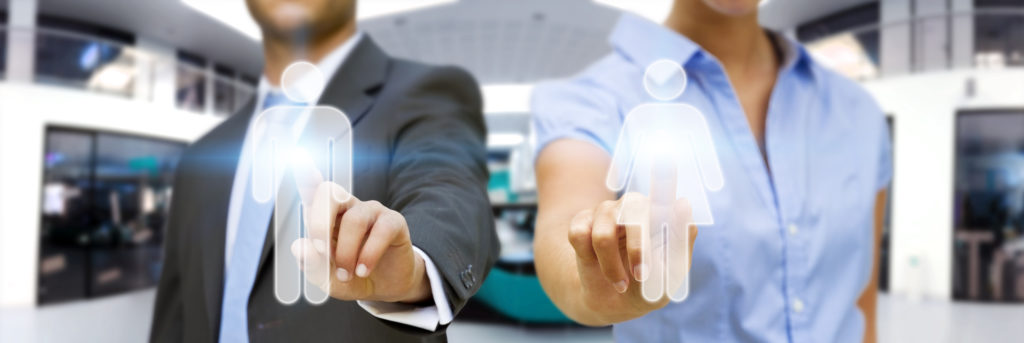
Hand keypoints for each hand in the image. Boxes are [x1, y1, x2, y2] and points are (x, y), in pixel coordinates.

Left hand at [289, 153, 429, 302]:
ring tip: (347, 275)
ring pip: (354, 219)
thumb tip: (299, 246)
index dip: (306, 175)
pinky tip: (364, 270)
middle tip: (320, 251)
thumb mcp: (327, 279)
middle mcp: (347, 207)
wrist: (385, 288)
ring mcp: (371, 211)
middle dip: (320, 223)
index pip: (313, 189)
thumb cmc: (351, 277)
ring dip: (346, 252)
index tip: (298, 159)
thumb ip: (311, 265)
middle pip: (330, 193)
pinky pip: (380, 231)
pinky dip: (369, 254)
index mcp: (325, 216)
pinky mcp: (394, 222)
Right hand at [567, 192, 696, 322]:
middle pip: (633, 211)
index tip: (670, 197)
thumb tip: (683, 203)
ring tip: (621, 284)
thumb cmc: (652, 284)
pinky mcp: (582, 222)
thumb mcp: (673, 271)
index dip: (665, 194)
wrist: (616, 302)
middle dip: (637, 249)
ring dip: (611, 267)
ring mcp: (606, 212)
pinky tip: (597, 264)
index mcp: (660, 212)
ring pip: (603, 235)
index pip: (663, 194)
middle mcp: (633, 205)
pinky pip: (578, 234)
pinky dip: (588, 258)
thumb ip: (680, 239)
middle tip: (641, 276)